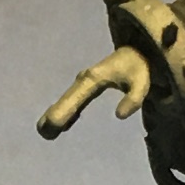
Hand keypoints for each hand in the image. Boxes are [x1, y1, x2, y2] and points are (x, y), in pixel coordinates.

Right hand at [38, 47, 153, 136]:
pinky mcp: (87, 85)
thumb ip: (133, 98)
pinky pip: (73, 101)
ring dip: (55, 115)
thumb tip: (119, 115)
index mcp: (93, 78)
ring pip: (65, 100)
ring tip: (45, 133)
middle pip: (64, 100)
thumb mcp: (141, 82)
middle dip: (53, 116)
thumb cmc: (139, 67)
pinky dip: (66, 112)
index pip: (74, 98)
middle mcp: (84, 79)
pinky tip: (63, 126)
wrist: (137, 50)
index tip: (53, 124)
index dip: (62, 111)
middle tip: (43, 133)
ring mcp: (83, 82)